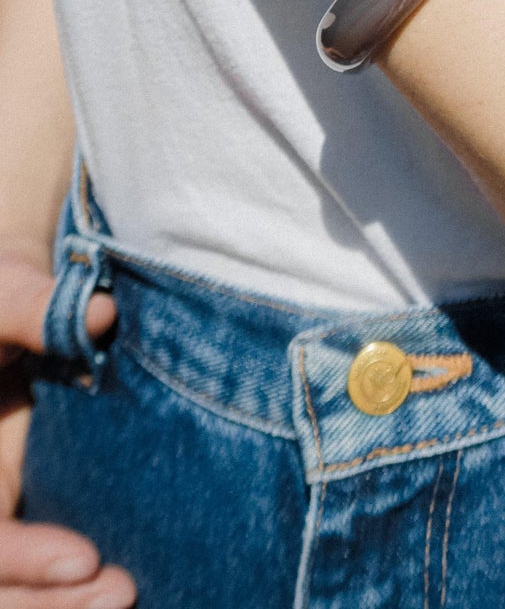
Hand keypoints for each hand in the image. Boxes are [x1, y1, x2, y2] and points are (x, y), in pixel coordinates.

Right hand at [0, 246, 134, 606]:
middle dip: (47, 603)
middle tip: (124, 592)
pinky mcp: (22, 514)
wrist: (10, 303)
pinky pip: (34, 575)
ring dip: (63, 606)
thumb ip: (33, 306)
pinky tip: (121, 584)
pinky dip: (68, 591)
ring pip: (11, 592)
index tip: (87, 556)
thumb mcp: (1, 290)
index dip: (21, 558)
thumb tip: (100, 315)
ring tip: (129, 594)